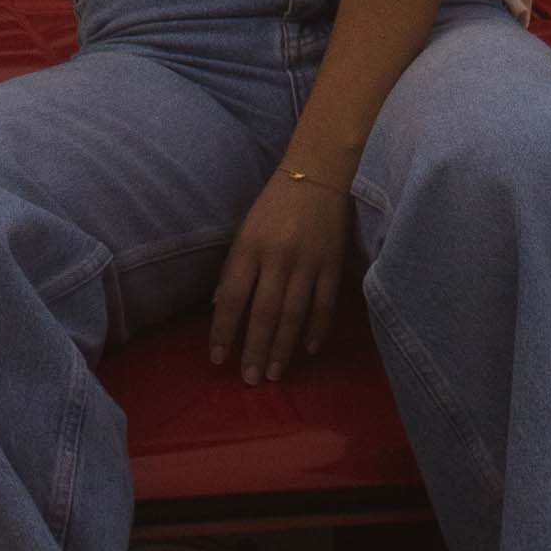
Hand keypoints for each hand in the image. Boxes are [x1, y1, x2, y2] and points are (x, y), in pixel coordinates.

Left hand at [210, 173, 352, 384]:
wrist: (319, 170)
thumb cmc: (275, 203)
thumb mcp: (245, 230)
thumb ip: (233, 268)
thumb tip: (217, 307)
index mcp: (249, 246)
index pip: (231, 297)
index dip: (223, 331)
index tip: (218, 359)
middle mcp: (277, 256)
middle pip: (263, 313)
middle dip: (255, 350)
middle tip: (250, 380)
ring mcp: (308, 261)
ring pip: (294, 313)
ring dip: (283, 348)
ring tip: (276, 374)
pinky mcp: (333, 262)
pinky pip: (325, 302)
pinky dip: (318, 328)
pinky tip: (309, 349)